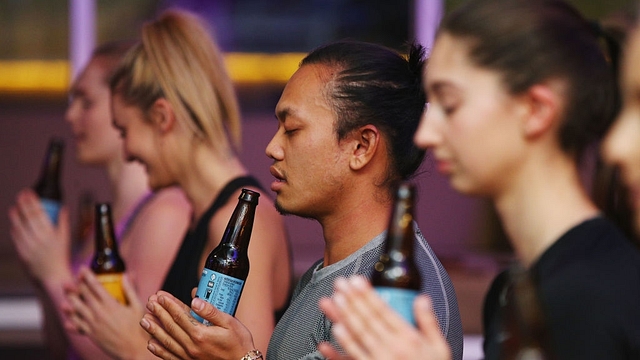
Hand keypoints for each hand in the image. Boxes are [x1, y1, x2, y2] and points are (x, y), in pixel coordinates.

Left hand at [8, 189, 71, 281]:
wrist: (52, 275)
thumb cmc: (60, 256)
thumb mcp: (65, 238)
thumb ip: (63, 222)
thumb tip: (63, 208)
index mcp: (50, 234)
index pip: (39, 213)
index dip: (33, 202)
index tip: (30, 193)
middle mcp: (38, 239)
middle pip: (28, 218)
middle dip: (24, 204)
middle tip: (21, 195)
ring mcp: (29, 246)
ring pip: (19, 227)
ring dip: (16, 216)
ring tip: (14, 207)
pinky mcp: (22, 253)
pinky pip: (16, 238)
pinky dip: (15, 229)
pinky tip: (14, 223)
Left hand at [63, 267, 148, 358]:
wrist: (134, 349)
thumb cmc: (139, 328)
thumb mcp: (137, 306)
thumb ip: (130, 290)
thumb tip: (126, 276)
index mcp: (111, 304)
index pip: (95, 286)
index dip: (87, 276)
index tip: (82, 269)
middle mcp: (99, 313)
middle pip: (83, 296)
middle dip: (76, 286)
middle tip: (71, 280)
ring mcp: (93, 324)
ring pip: (76, 310)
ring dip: (70, 300)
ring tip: (66, 294)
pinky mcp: (91, 334)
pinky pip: (77, 325)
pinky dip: (71, 320)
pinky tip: (67, 317)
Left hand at [140, 291, 255, 359]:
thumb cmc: (239, 343)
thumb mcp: (230, 322)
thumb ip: (211, 311)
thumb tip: (195, 300)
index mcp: (201, 334)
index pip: (180, 315)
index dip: (169, 304)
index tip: (160, 295)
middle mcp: (192, 346)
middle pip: (171, 326)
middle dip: (159, 312)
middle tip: (150, 302)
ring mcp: (189, 356)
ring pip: (167, 341)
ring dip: (154, 329)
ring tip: (144, 320)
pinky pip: (170, 356)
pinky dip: (159, 350)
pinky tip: (151, 343)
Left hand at [318, 276, 451, 359]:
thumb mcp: (440, 348)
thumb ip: (429, 322)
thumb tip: (422, 298)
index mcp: (408, 339)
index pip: (384, 312)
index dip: (368, 295)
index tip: (356, 281)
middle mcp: (392, 350)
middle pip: (367, 321)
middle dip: (352, 300)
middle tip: (339, 284)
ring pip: (357, 337)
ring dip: (343, 318)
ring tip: (332, 301)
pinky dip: (339, 350)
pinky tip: (330, 337)